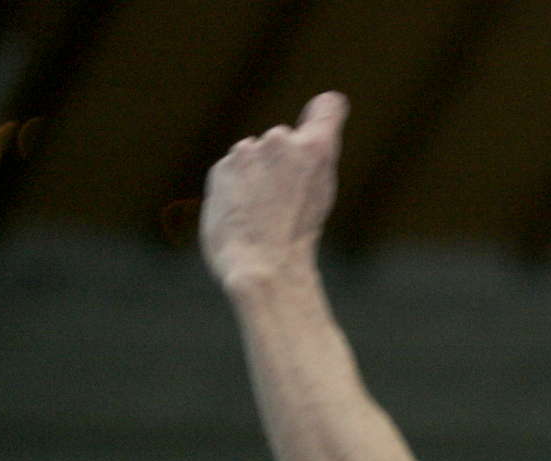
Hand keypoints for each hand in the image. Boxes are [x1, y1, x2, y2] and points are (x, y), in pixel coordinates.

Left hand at [201, 92, 348, 287]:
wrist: (262, 264)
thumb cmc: (297, 235)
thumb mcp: (320, 193)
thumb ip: (315, 153)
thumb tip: (303, 129)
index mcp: (316, 149)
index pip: (326, 111)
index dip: (326, 111)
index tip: (328, 106)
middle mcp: (280, 141)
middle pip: (281, 144)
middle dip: (281, 165)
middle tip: (287, 202)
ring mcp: (248, 152)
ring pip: (254, 159)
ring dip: (257, 178)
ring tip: (264, 214)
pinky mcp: (222, 167)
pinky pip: (233, 174)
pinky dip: (237, 191)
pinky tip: (244, 216)